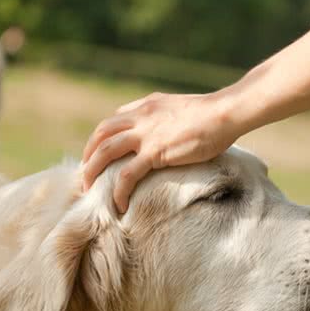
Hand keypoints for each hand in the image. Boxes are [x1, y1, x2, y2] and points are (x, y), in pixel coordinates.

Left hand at [82, 91, 239, 212]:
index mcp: (146, 106)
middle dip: (88, 155)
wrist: (224, 113)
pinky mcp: (155, 152)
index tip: (98, 157)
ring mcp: (145, 134)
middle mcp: (140, 117)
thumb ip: (163, 116)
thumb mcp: (179, 108)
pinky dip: (118, 191)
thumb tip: (161, 130)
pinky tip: (119, 204)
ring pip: (105, 152)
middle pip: (101, 134)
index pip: (113, 121)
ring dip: (93, 172)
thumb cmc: (210, 114)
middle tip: (85, 175)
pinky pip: (126, 174)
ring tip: (90, 191)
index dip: (101, 140)